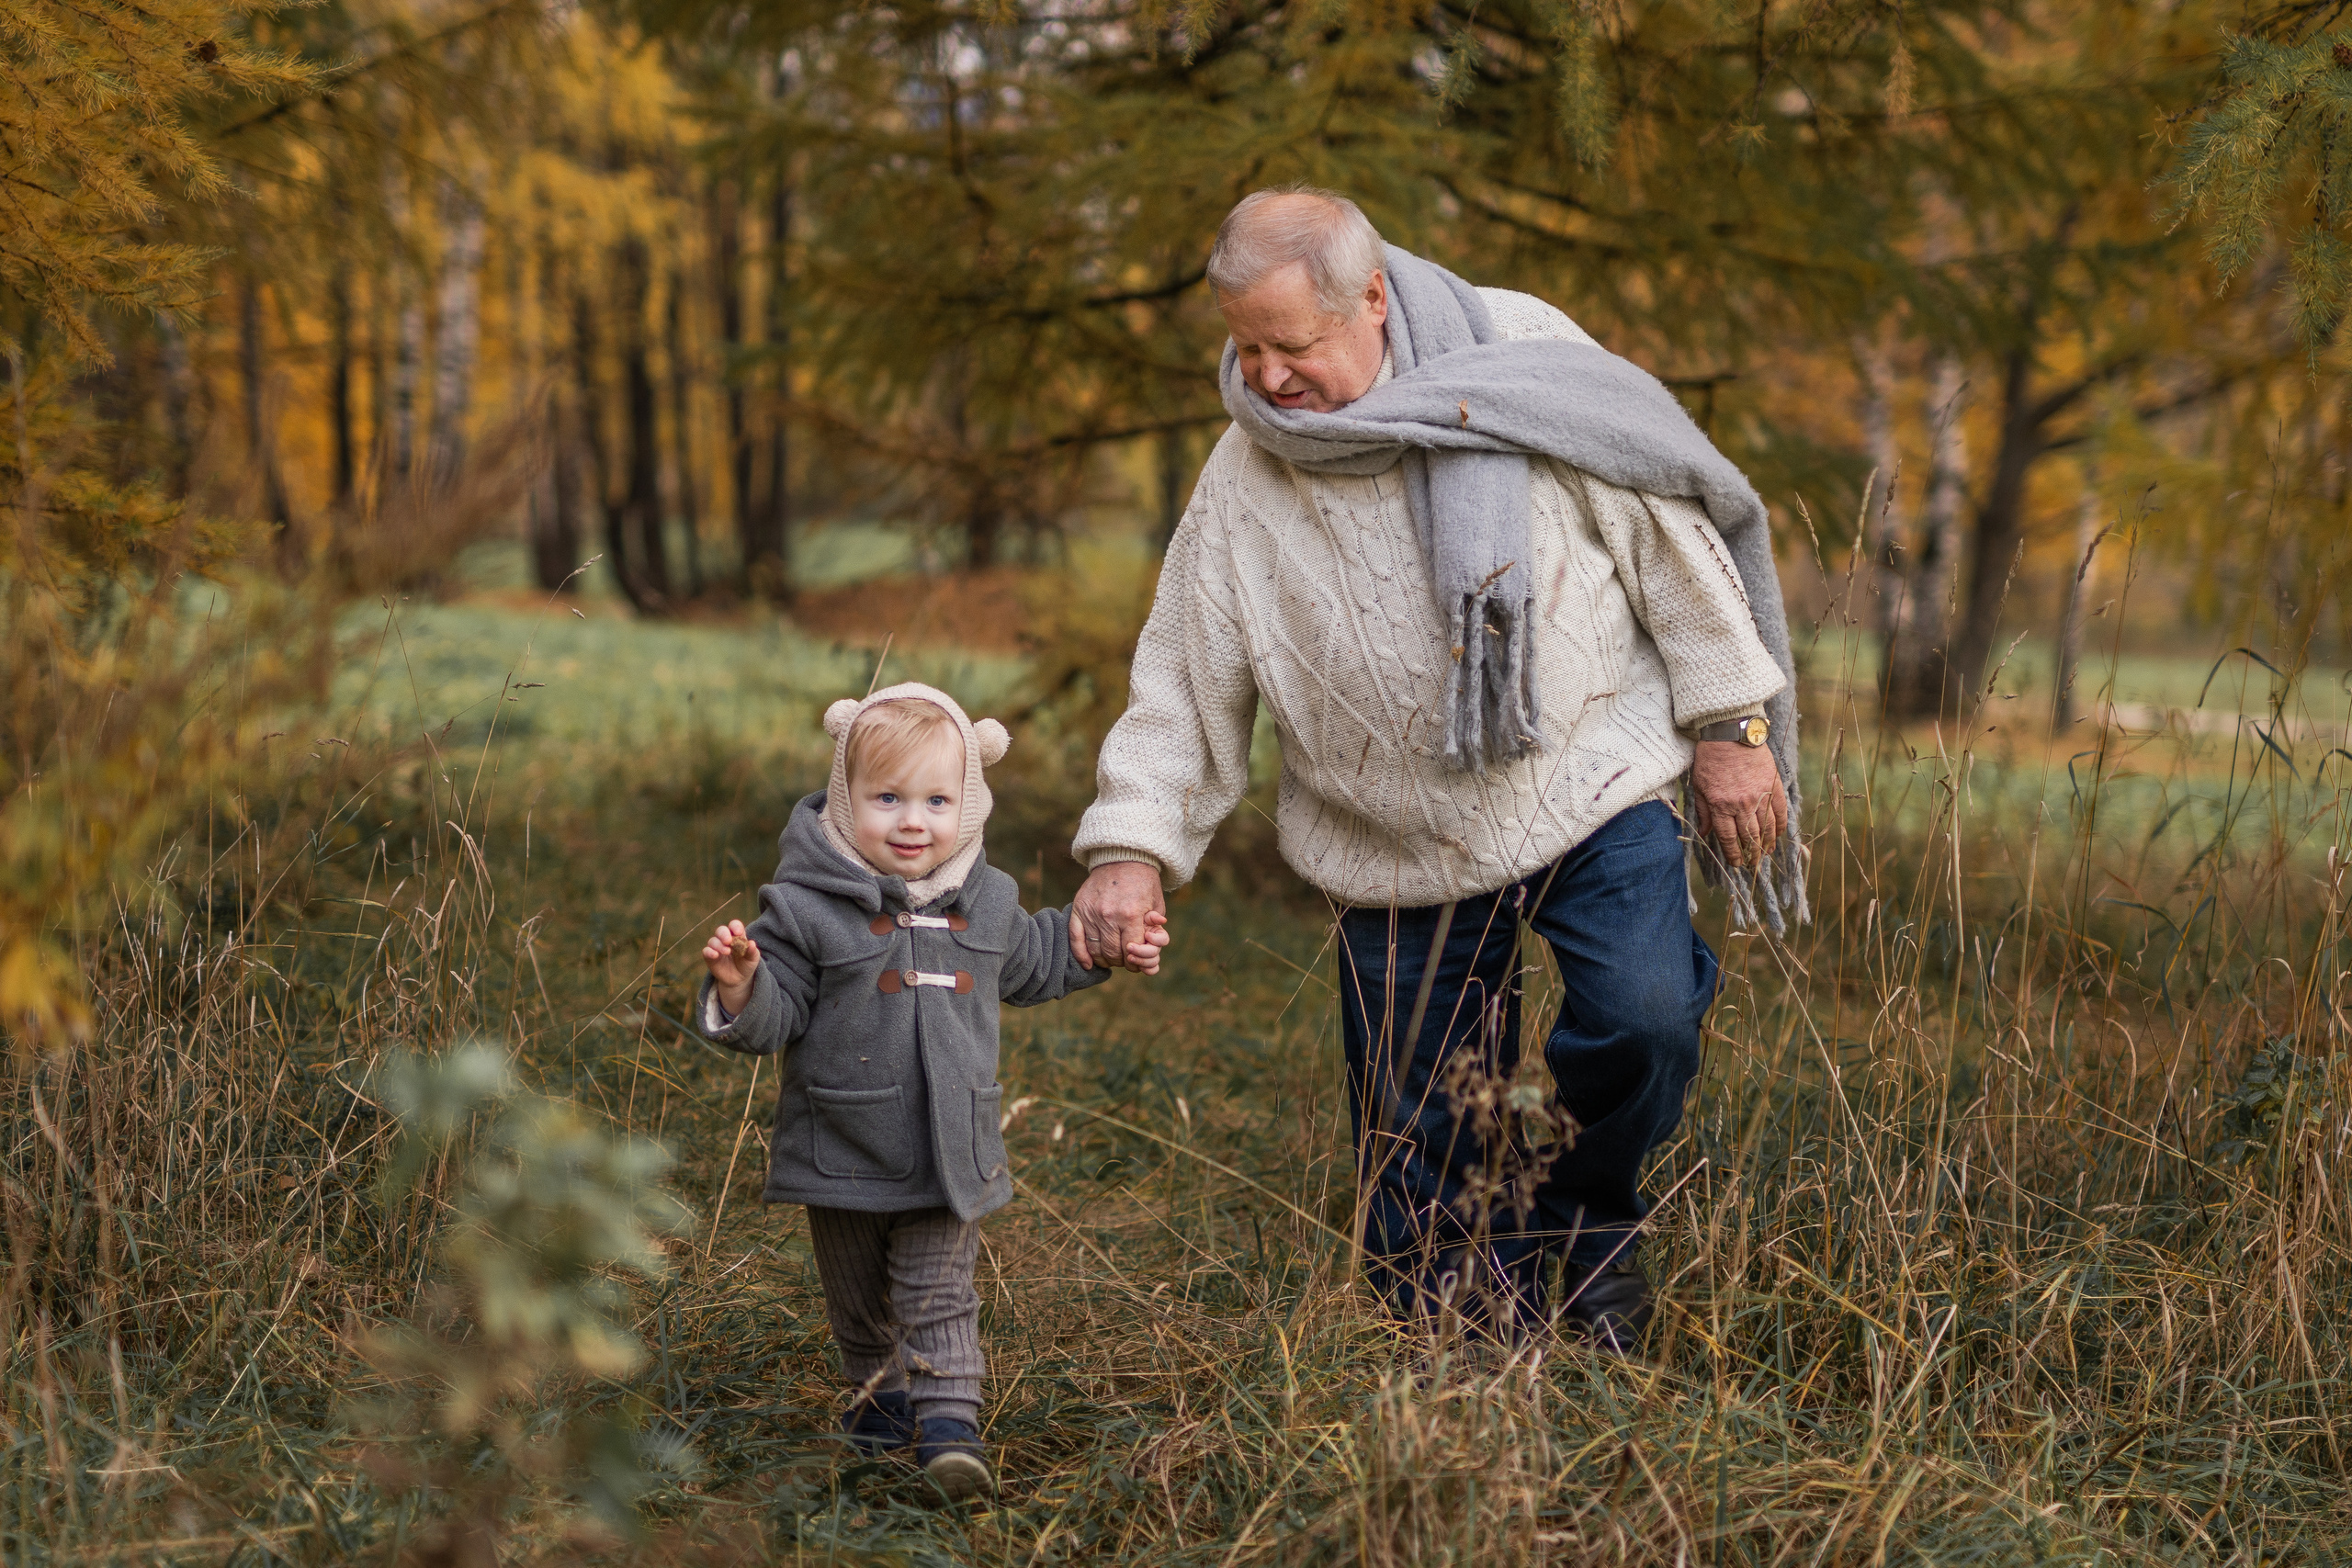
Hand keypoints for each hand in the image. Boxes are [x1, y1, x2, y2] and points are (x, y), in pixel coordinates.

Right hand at [701, 919, 757, 1014]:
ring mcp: (716, 948)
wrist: (739, 979)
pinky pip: (706, 951)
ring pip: (713, 940)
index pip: (734, 925)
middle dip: (724, 933)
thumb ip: (752, 951)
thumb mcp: (753, 959)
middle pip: (721, 930)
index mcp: (737, 936)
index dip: (735, 926)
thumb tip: (751, 943)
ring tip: (727, 952)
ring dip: (719, 945)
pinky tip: (715, 955)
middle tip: (728, 941)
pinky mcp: (709, 957)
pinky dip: (709, 951)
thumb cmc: (746, 964)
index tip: (739, 933)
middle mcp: (725, 939)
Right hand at [1071, 859, 1167, 970]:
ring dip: (1104, 960)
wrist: (1124, 857)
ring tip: (1110, 958)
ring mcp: (1092, 913)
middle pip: (1112, 953)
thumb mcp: (1157, 904)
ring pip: (1095, 950)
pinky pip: (1076, 938)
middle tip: (1124, 959)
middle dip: (1120, 961)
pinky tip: (1088, 963)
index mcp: (1131, 915)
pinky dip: (1081, 955)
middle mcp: (1110, 915)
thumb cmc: (1144, 883)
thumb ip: (1155, 929)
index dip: (1135, 962)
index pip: (1131, 951)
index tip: (1136, 962)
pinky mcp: (1079, 909)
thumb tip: (1151, 950)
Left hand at [1123, 911, 1171, 974]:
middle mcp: (1155, 945)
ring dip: (1141, 961)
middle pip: (1155, 953)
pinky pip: (1151, 970)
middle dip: (1142, 951)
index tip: (1146, 935)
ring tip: (1129, 956)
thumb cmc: (1130, 917)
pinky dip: (1147, 970)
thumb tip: (1163, 920)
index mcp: (1156, 933)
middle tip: (1129, 947)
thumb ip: (1151, 916)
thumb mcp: (1139, 914)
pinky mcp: (1144, 963)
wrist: (1118, 926)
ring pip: (1152, 963)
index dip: (1156, 939)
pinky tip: (1138, 966)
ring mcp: (1150, 955)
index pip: (1163, 939)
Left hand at [1690, 740, 1787, 868]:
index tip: (1736, 864)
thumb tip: (1705, 834)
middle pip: (1750, 837)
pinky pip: (1780, 810)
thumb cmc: (1710, 758)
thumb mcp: (1699, 786)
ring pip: (1767, 827)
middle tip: (1754, 864)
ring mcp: (1759, 795)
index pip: (1728, 838)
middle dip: (1752, 854)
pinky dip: (1781, 825)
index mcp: (1720, 805)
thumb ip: (1703, 812)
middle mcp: (1741, 804)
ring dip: (1768, 843)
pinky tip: (1780, 834)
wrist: (1730, 732)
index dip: (1733, 854)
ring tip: (1768, 853)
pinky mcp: (1772, 784)